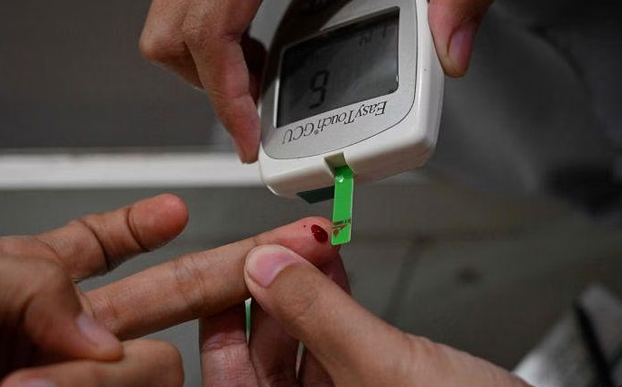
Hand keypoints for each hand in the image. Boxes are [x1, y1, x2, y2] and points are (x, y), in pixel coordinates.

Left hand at [0, 194, 338, 386]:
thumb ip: (35, 286)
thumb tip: (102, 334)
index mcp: (28, 285)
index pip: (99, 246)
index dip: (141, 224)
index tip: (175, 209)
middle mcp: (63, 337)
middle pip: (168, 297)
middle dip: (230, 270)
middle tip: (289, 249)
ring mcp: (77, 386)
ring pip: (149, 371)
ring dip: (101, 378)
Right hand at [139, 0, 494, 162]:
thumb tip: (451, 51)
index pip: (207, 30)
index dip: (223, 97)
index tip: (250, 138)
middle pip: (170, 26)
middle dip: (209, 81)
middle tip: (257, 106)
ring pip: (173, 10)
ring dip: (210, 54)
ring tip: (264, 71)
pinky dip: (221, 28)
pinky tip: (266, 32)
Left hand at [199, 244, 556, 386]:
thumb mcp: (385, 367)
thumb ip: (318, 314)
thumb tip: (265, 268)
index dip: (222, 334)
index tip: (225, 281)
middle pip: (266, 367)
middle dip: (272, 302)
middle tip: (275, 253)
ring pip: (303, 353)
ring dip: (304, 298)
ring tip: (307, 252)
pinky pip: (339, 348)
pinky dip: (335, 308)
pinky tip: (333, 273)